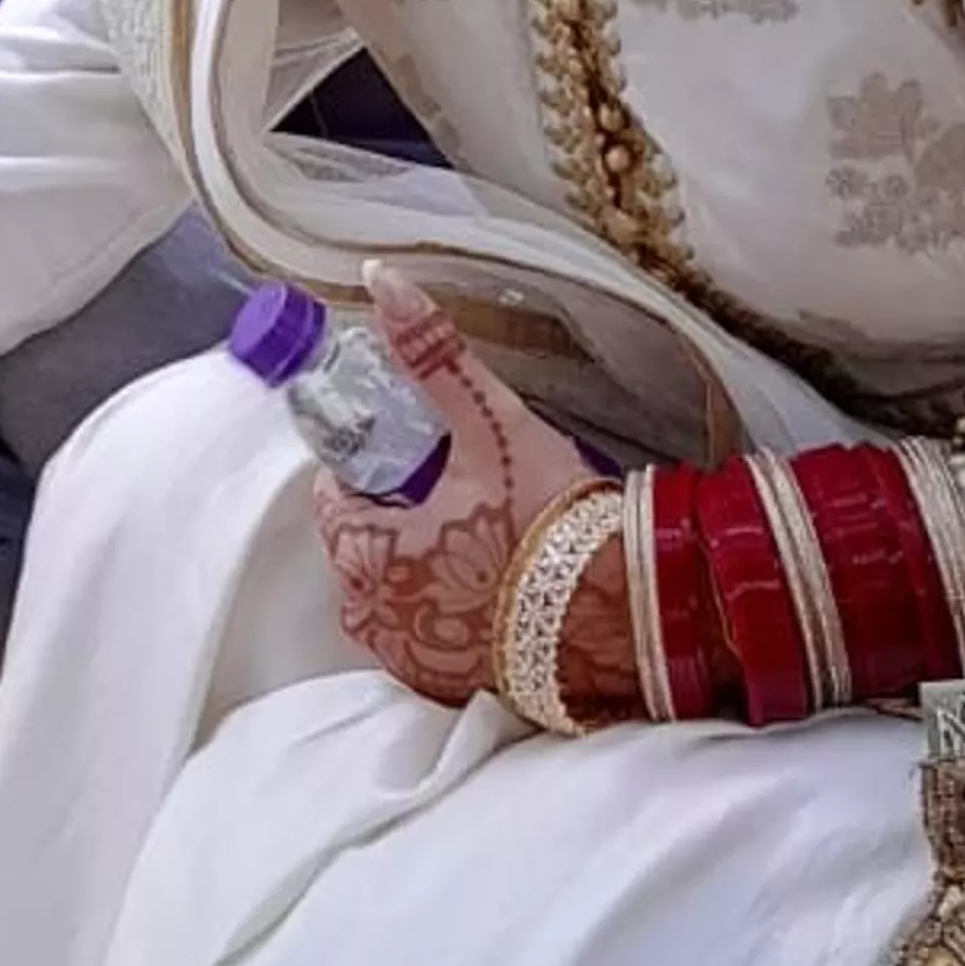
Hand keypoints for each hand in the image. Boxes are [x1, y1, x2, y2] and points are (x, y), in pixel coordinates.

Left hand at [313, 268, 596, 708]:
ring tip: (485, 545)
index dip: (378, 473)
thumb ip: (430, 354)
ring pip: (393, 595)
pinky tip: (496, 593)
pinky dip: (449, 615)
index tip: (423, 463)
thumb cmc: (553, 520)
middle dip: (399, 520)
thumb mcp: (490, 424)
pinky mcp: (452, 686)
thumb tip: (382, 279)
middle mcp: (376, 617)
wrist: (628, 611)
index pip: (336, 497)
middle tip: (466, 499)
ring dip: (421, 570)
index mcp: (367, 553)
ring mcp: (413, 659)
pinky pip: (428, 639)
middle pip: (362, 547)